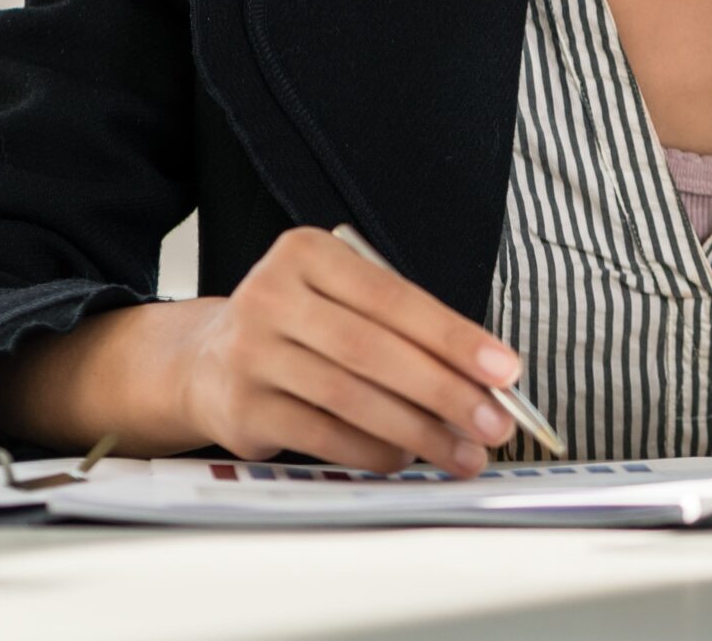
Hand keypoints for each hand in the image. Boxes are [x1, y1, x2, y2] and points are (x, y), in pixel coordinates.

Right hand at [172, 226, 523, 475]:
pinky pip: (322, 435)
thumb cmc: (303, 327)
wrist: (207, 362)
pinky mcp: (241, 409)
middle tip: (495, 422)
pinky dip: (373, 450)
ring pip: (350, 397)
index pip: (394, 297)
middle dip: (445, 391)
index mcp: (306, 254)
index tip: (505, 369)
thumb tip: (485, 379)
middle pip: (374, 349)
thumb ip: (405, 328)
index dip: (455, 337)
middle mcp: (271, 296)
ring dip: (418, 431)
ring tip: (462, 451)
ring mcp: (249, 354)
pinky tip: (406, 458)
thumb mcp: (344, 300)